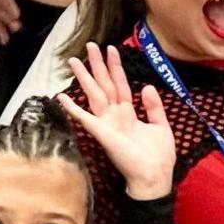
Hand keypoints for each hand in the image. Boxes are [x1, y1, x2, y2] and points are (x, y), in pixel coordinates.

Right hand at [53, 42, 176, 200]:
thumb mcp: (161, 126)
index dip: (116, 67)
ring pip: (95, 94)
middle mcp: (115, 116)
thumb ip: (153, 106)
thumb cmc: (158, 156)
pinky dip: (73, 108)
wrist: (154, 177)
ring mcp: (107, 123)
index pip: (120, 84)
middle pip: (104, 85)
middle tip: (90, 46)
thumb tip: (146, 86)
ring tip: (75, 60)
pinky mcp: (102, 133)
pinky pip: (85, 118)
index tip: (111, 49)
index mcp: (129, 113)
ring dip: (85, 77)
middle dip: (97, 65)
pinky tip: (61, 97)